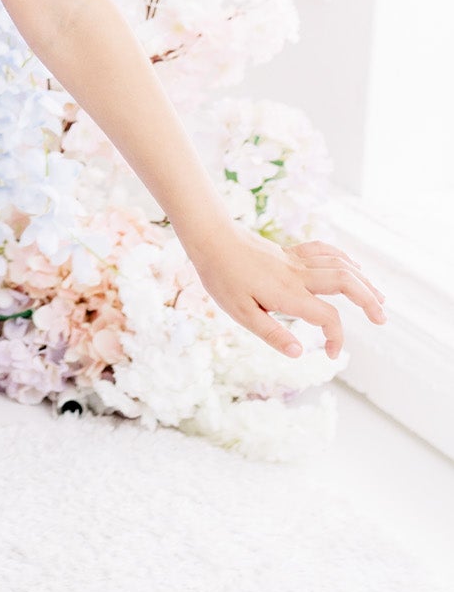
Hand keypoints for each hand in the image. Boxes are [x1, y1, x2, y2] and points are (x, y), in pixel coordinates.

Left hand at [187, 229, 387, 360]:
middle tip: (382, 319)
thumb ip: (271, 332)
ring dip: (362, 280)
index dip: (336, 337)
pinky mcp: (289, 251)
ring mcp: (295, 260)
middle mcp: (297, 274)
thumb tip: (298, 353)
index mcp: (287, 293)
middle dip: (369, 300)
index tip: (332, 353)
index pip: (327, 316)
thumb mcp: (239, 312)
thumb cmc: (221, 276)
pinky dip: (343, 258)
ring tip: (379, 297)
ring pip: (339, 264)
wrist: (210, 237)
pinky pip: (324, 250)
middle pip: (345, 282)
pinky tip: (353, 267)